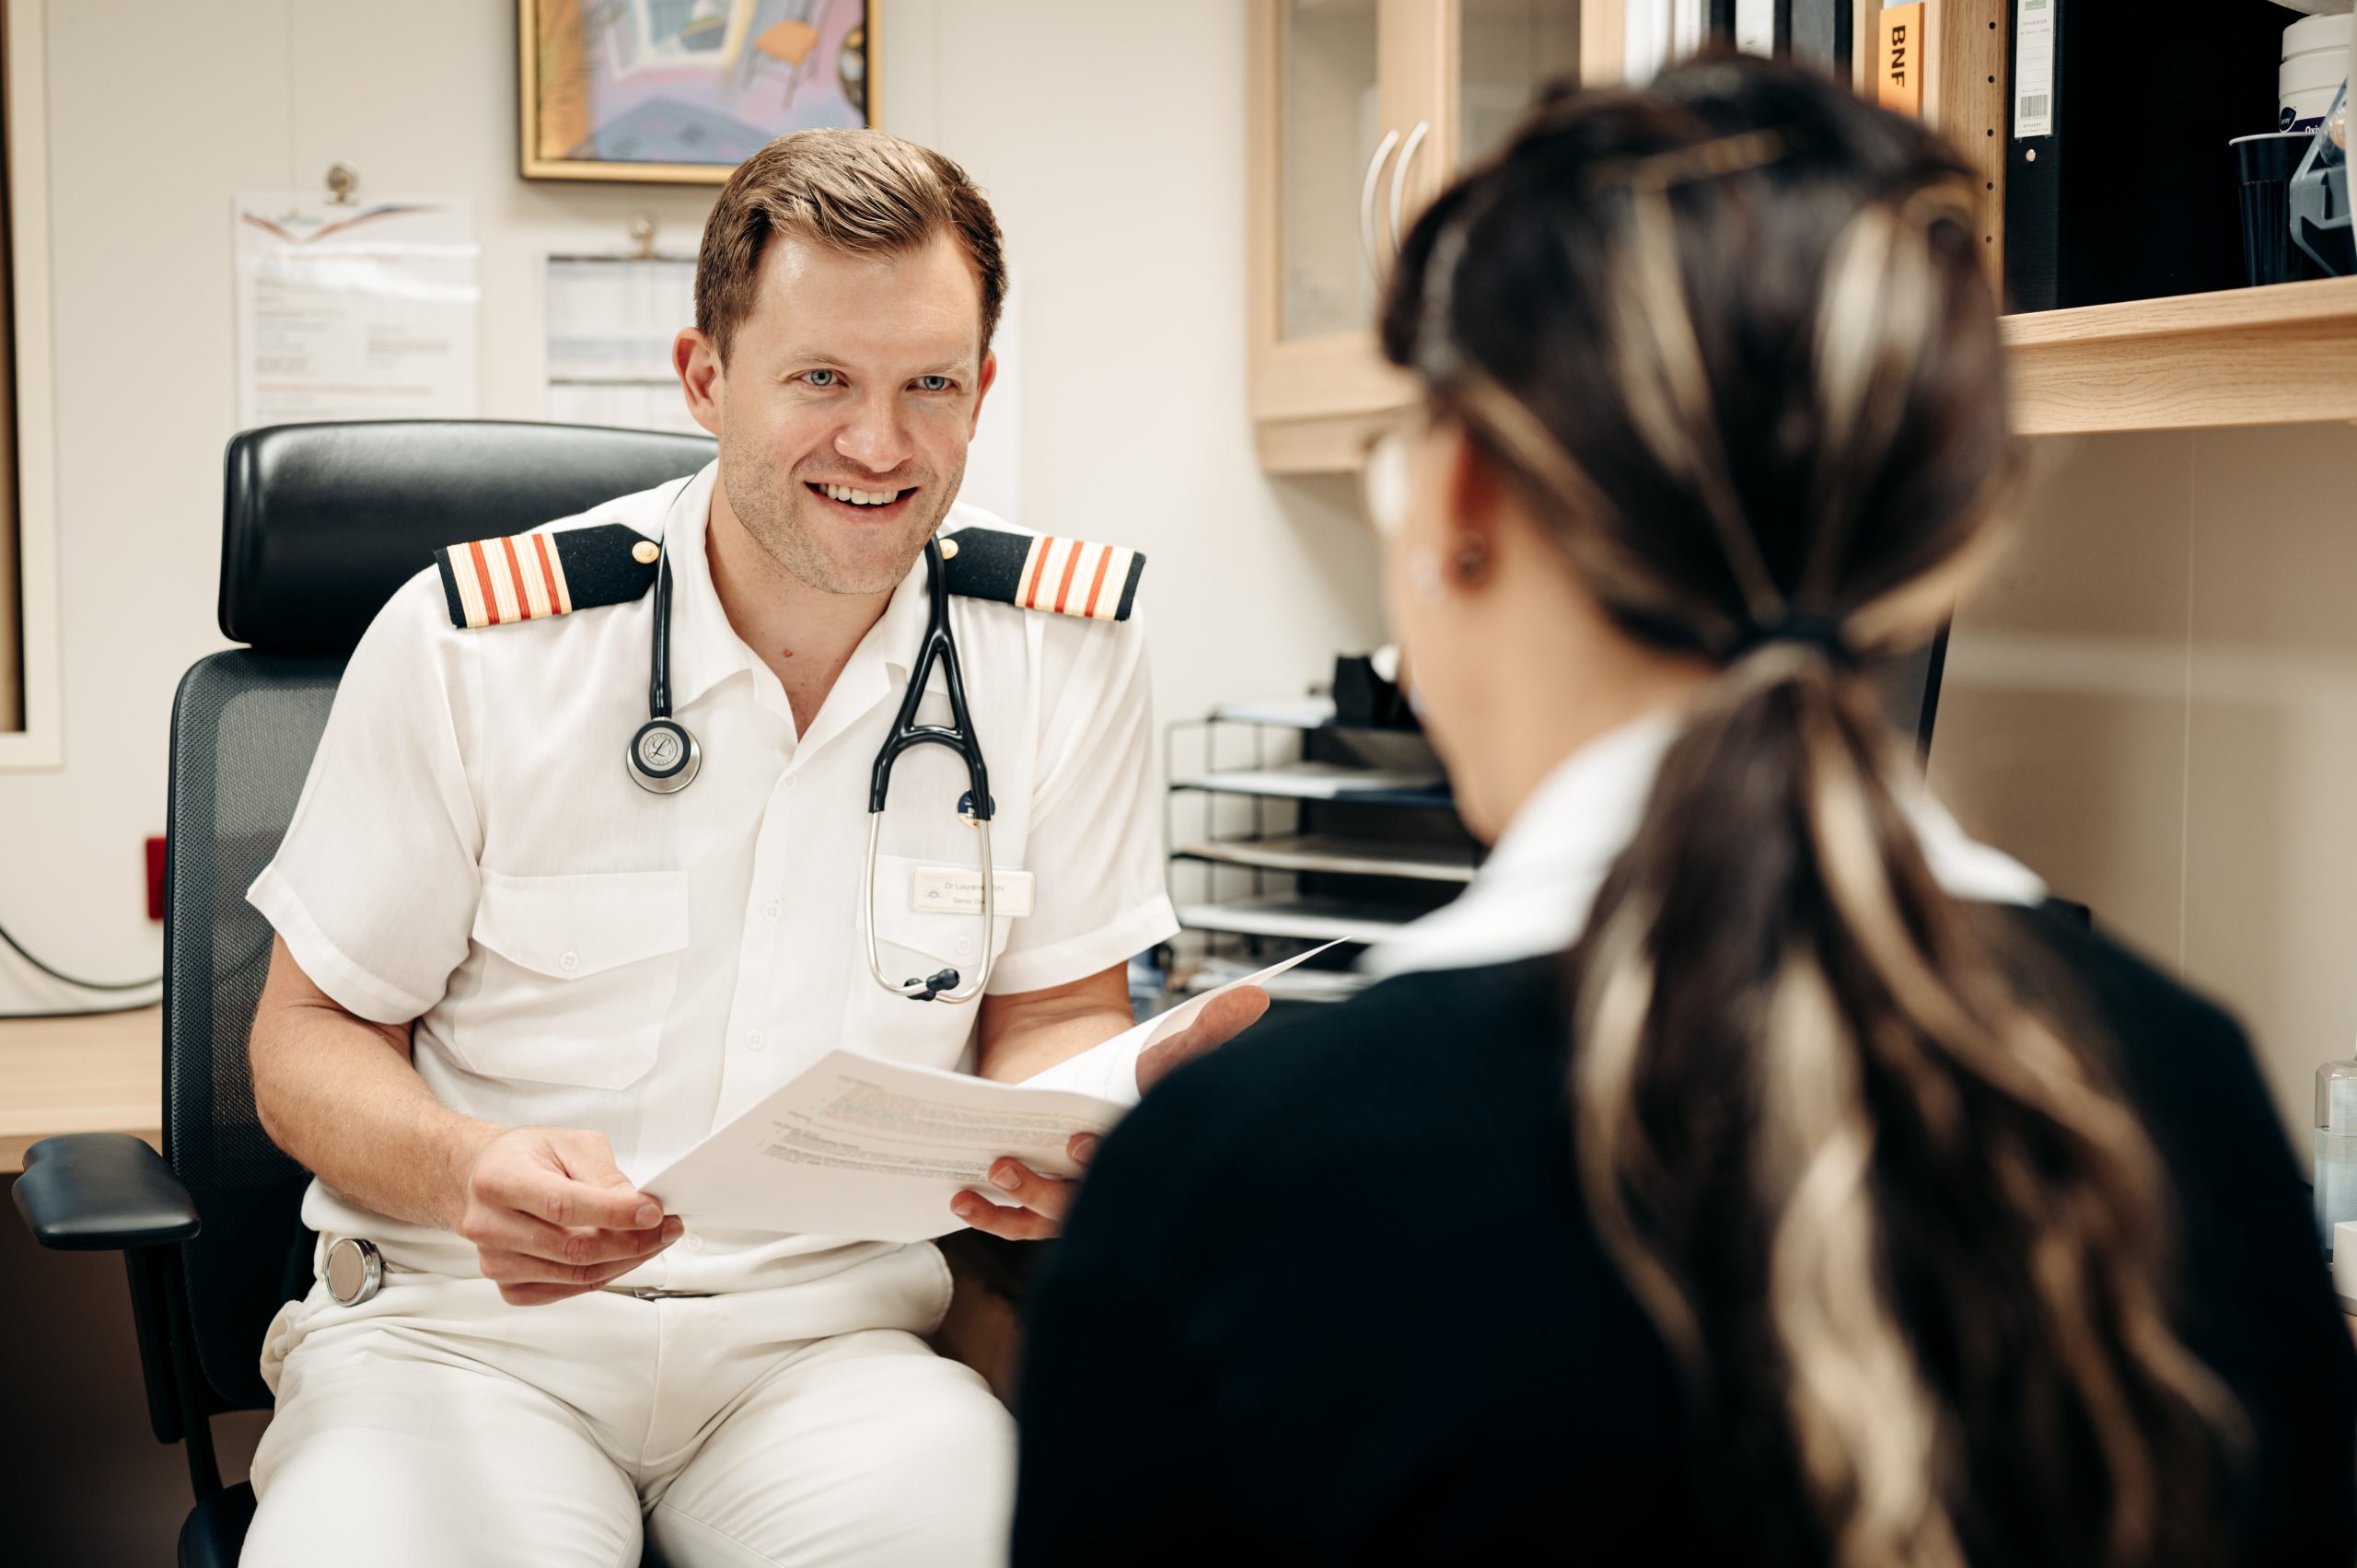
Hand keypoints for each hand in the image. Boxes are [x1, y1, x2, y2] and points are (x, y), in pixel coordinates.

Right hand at [454, 1126, 682, 1304]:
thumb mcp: (571, 1144)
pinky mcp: (507, 1285)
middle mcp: (489, 1224)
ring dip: (623, 1261)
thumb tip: (637, 1206)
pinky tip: (618, 1256)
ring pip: (575, 1275)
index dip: (613, 1213)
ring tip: (650, 1240)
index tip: (652, 1212)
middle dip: (632, 1242)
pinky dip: (600, 1275)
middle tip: (665, 1228)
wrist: (485, 1177)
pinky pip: (565, 1291)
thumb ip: (604, 1175)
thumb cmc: (526, 1157)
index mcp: (499, 1179)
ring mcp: (495, 1260)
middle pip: (573, 1248)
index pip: (563, 1205)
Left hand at [953, 984, 1271, 1241]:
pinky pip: (1012, 1221)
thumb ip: (1208, 1028)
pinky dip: (988, 1215)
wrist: (1068, 1051)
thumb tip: (1257, 997)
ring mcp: (1067, 1196)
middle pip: (1079, 1204)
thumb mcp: (1165, 1044)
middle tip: (1017, 1164)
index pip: (1127, 1173)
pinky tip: (963, 1199)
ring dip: (1018, 1200)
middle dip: (1049, 1190)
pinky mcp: (1031, 1195)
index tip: (1076, 1141)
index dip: (1100, 1160)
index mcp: (1139, 1157)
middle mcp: (1106, 1188)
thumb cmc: (1121, 1062)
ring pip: (1044, 1218)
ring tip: (996, 1169)